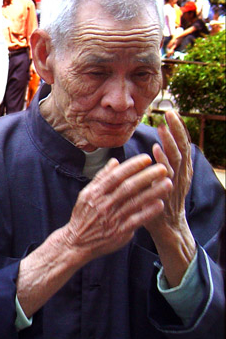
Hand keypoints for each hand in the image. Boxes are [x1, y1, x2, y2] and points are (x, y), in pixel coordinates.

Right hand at [61, 155, 170, 262]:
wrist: (77, 242)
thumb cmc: (83, 216)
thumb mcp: (86, 194)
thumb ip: (101, 177)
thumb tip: (114, 161)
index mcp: (96, 193)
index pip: (116, 175)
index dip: (132, 166)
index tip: (147, 158)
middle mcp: (104, 204)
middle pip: (128, 187)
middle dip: (147, 176)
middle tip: (162, 167)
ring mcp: (113, 218)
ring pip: (136, 202)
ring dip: (153, 192)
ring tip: (168, 183)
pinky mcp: (120, 232)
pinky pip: (138, 220)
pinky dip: (149, 212)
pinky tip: (160, 204)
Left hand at [148, 111, 192, 231]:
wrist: (166, 226)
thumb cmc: (160, 199)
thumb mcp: (165, 177)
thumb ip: (164, 162)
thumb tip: (159, 144)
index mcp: (181, 168)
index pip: (182, 144)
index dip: (178, 129)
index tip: (173, 113)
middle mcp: (182, 173)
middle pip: (183, 147)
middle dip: (177, 129)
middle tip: (170, 112)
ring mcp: (176, 182)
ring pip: (176, 158)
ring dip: (170, 141)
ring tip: (163, 126)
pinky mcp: (167, 191)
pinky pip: (166, 173)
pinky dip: (162, 160)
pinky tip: (155, 149)